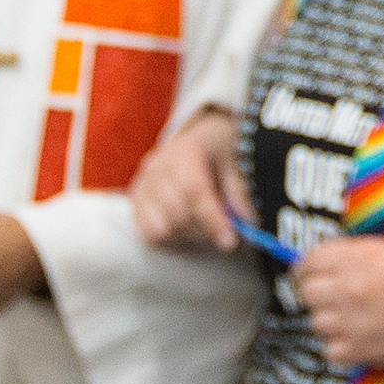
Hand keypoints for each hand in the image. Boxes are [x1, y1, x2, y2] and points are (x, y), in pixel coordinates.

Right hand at [129, 106, 249, 252]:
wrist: (201, 142)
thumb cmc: (222, 151)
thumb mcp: (239, 159)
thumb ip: (241, 188)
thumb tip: (247, 219)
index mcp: (184, 150)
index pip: (192, 189)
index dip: (211, 219)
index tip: (230, 240)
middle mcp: (156, 166)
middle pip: (176, 214)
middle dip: (205, 231)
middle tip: (227, 233)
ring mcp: (142, 184)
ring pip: (160, 229)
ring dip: (189, 236)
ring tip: (208, 227)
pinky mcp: (136, 202)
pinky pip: (149, 235)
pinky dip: (172, 240)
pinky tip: (190, 230)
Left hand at [292, 235, 383, 370]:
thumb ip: (355, 252)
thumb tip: (320, 261)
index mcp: (362, 257)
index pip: (310, 260)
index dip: (305, 266)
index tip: (308, 271)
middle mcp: (354, 288)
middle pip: (306, 291)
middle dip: (313, 291)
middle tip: (327, 294)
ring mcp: (357, 322)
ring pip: (315, 321)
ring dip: (328, 318)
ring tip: (348, 316)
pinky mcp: (364, 351)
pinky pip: (330, 350)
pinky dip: (339, 345)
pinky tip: (356, 336)